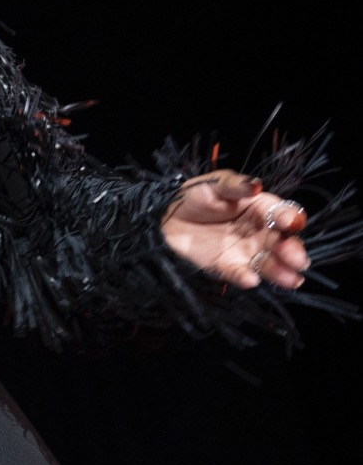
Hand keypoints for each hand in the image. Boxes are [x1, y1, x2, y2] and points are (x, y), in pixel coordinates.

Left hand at [161, 169, 309, 289]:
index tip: (290, 223)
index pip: (282, 214)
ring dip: (280, 272)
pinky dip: (245, 278)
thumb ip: (235, 185)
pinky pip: (239, 273)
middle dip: (293, 252)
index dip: (289, 218)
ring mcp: (245, 252)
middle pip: (283, 243)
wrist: (167, 216)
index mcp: (260, 208)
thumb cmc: (196, 195)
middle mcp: (259, 232)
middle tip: (298, 260)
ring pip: (268, 263)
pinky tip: (251, 280)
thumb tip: (255, 185)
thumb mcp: (215, 184)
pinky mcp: (228, 267)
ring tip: (291, 280)